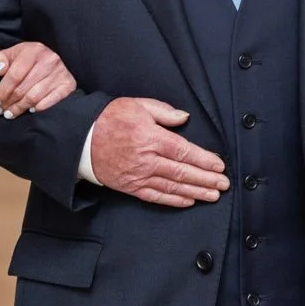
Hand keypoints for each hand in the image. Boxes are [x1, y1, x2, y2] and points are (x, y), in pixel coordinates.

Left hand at [0, 42, 76, 117]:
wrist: (50, 60)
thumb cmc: (26, 60)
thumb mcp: (11, 55)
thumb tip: (0, 70)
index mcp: (33, 50)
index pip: (14, 75)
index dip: (2, 91)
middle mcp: (49, 60)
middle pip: (23, 88)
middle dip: (9, 102)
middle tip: (1, 111)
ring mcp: (60, 72)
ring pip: (35, 97)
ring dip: (20, 108)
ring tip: (11, 114)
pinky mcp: (68, 84)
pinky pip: (51, 101)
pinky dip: (39, 108)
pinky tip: (30, 110)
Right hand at [88, 98, 228, 207]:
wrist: (80, 139)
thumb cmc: (109, 119)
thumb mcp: (137, 105)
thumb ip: (164, 112)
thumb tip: (185, 118)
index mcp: (150, 138)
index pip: (184, 151)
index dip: (204, 160)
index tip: (219, 165)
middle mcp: (146, 159)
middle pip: (183, 172)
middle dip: (206, 179)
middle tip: (224, 184)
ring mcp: (138, 176)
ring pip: (172, 187)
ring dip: (196, 192)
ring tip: (213, 195)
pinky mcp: (130, 187)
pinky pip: (155, 196)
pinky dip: (174, 200)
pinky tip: (189, 201)